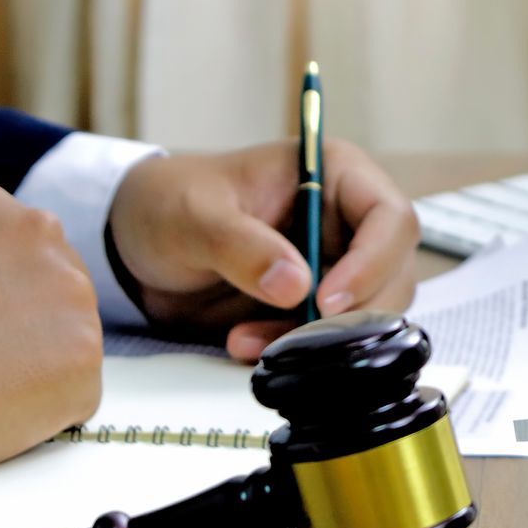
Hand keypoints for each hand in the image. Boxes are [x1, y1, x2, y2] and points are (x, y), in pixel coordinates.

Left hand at [107, 139, 418, 361]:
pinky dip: (296, 351)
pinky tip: (244, 345)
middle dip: (351, 314)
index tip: (325, 301)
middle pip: (393, 275)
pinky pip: (331, 338)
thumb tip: (295, 284)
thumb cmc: (167, 205)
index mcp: (334, 176)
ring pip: (368, 314)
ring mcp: (336, 267)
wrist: (135, 248)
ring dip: (318, 339)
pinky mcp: (315, 307)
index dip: (372, 262)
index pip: (390, 218)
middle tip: (297, 336)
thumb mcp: (193, 216)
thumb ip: (241, 245)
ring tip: (249, 341)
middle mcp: (347, 223)